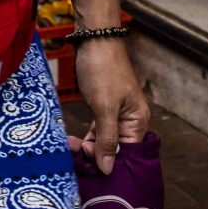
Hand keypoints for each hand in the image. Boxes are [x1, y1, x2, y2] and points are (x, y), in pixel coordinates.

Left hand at [65, 38, 149, 174]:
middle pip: (116, 149)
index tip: (90, 168)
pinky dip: (86, 136)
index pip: (128, 154)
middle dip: (96, 155)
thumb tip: (109, 169)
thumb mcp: (104, 107)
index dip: (110, 163)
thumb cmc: (102, 70)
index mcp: (138, 121)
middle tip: (75, 154)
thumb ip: (106, 139)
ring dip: (87, 146)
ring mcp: (117, 114)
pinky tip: (72, 141)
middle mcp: (130, 120)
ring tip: (70, 146)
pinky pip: (96, 130)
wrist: (93, 39)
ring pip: (104, 140)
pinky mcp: (104, 108)